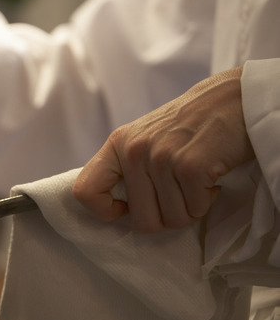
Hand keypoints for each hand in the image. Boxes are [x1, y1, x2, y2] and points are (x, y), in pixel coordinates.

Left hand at [72, 67, 254, 231]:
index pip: (84, 191)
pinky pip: (195, 210)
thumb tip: (116, 210)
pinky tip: (210, 177)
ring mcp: (161, 158)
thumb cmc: (190, 124)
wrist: (234, 98)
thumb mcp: (145, 138)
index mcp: (117, 144)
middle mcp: (134, 151)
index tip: (127, 208)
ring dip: (191, 207)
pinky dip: (208, 201)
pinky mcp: (191, 167)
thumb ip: (127, 168)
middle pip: (141, 221)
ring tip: (196, 180)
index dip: (104, 211)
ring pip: (172, 220)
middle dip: (166, 216)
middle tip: (180, 193)